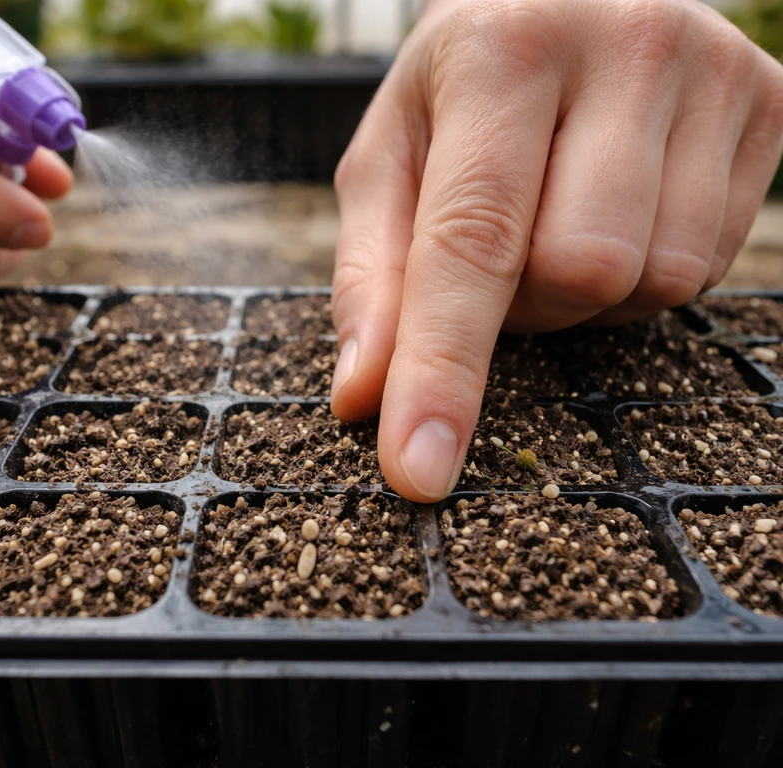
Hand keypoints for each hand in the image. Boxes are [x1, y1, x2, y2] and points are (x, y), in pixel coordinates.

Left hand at [331, 0, 782, 501]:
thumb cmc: (459, 91)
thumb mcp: (390, 161)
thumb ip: (371, 276)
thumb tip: (363, 398)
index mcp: (501, 50)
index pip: (470, 241)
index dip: (443, 370)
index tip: (422, 472)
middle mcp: (622, 44)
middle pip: (579, 273)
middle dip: (527, 303)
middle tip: (504, 250)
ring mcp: (713, 69)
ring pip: (652, 281)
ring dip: (586, 294)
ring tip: (559, 220)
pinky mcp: (772, 102)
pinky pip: (706, 266)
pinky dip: (644, 272)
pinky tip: (617, 211)